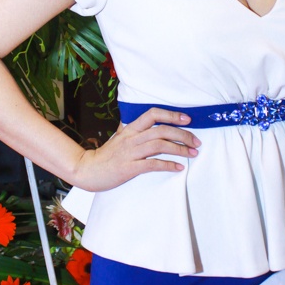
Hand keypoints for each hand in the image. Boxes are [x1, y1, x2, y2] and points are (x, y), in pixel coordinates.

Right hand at [69, 107, 200, 191]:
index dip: (172, 115)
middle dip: (183, 135)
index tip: (187, 119)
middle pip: (162, 130)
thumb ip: (134, 130)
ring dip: (179, 149)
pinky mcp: (129, 168)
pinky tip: (178, 167)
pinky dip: (168, 165)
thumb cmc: (107, 155)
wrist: (88, 169)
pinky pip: (152, 164)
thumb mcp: (120, 137)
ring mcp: (130, 152)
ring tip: (192, 153)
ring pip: (159, 145)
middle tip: (196, 142)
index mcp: (131, 129)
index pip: (153, 114)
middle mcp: (132, 138)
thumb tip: (148, 121)